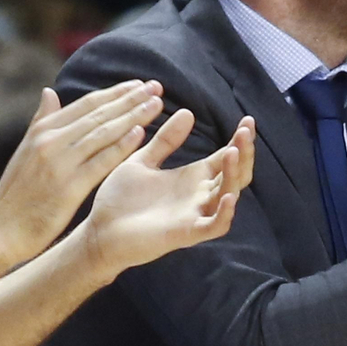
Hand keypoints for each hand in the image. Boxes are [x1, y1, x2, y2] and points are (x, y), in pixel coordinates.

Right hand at [0, 80, 165, 269]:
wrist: (0, 229)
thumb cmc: (15, 194)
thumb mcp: (25, 151)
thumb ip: (41, 120)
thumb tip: (49, 91)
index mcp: (42, 130)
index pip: (87, 104)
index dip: (116, 92)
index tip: (139, 84)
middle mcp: (51, 141)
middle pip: (99, 114)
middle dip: (131, 99)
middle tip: (156, 87)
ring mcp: (59, 163)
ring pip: (103, 133)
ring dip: (133, 117)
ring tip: (157, 104)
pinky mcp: (68, 187)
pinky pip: (100, 162)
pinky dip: (121, 146)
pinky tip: (141, 134)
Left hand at [81, 113, 255, 273]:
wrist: (99, 231)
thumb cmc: (120, 199)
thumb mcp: (143, 161)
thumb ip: (165, 140)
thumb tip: (188, 112)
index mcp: (191, 178)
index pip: (225, 158)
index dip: (239, 141)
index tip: (247, 120)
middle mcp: (198, 196)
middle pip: (235, 174)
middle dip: (244, 153)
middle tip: (246, 131)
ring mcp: (194, 215)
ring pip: (228, 195)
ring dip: (234, 174)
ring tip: (232, 151)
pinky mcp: (185, 233)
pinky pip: (214, 226)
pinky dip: (224, 213)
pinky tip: (227, 196)